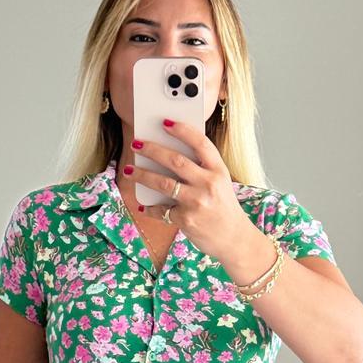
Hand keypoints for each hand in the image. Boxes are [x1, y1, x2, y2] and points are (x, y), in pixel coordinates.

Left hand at [128, 120, 247, 264]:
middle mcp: (208, 184)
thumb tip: (168, 156)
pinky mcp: (185, 220)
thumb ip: (202, 170)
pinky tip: (144, 206)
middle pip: (175, 160)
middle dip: (152, 150)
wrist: (234, 239)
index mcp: (218, 171)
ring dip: (141, 175)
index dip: (182, 130)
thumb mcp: (221, 184)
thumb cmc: (224, 208)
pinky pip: (161, 210)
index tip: (165, 123)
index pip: (200, 143)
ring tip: (129, 169)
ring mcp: (196, 202)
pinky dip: (150, 208)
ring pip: (162, 183)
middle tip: (136, 144)